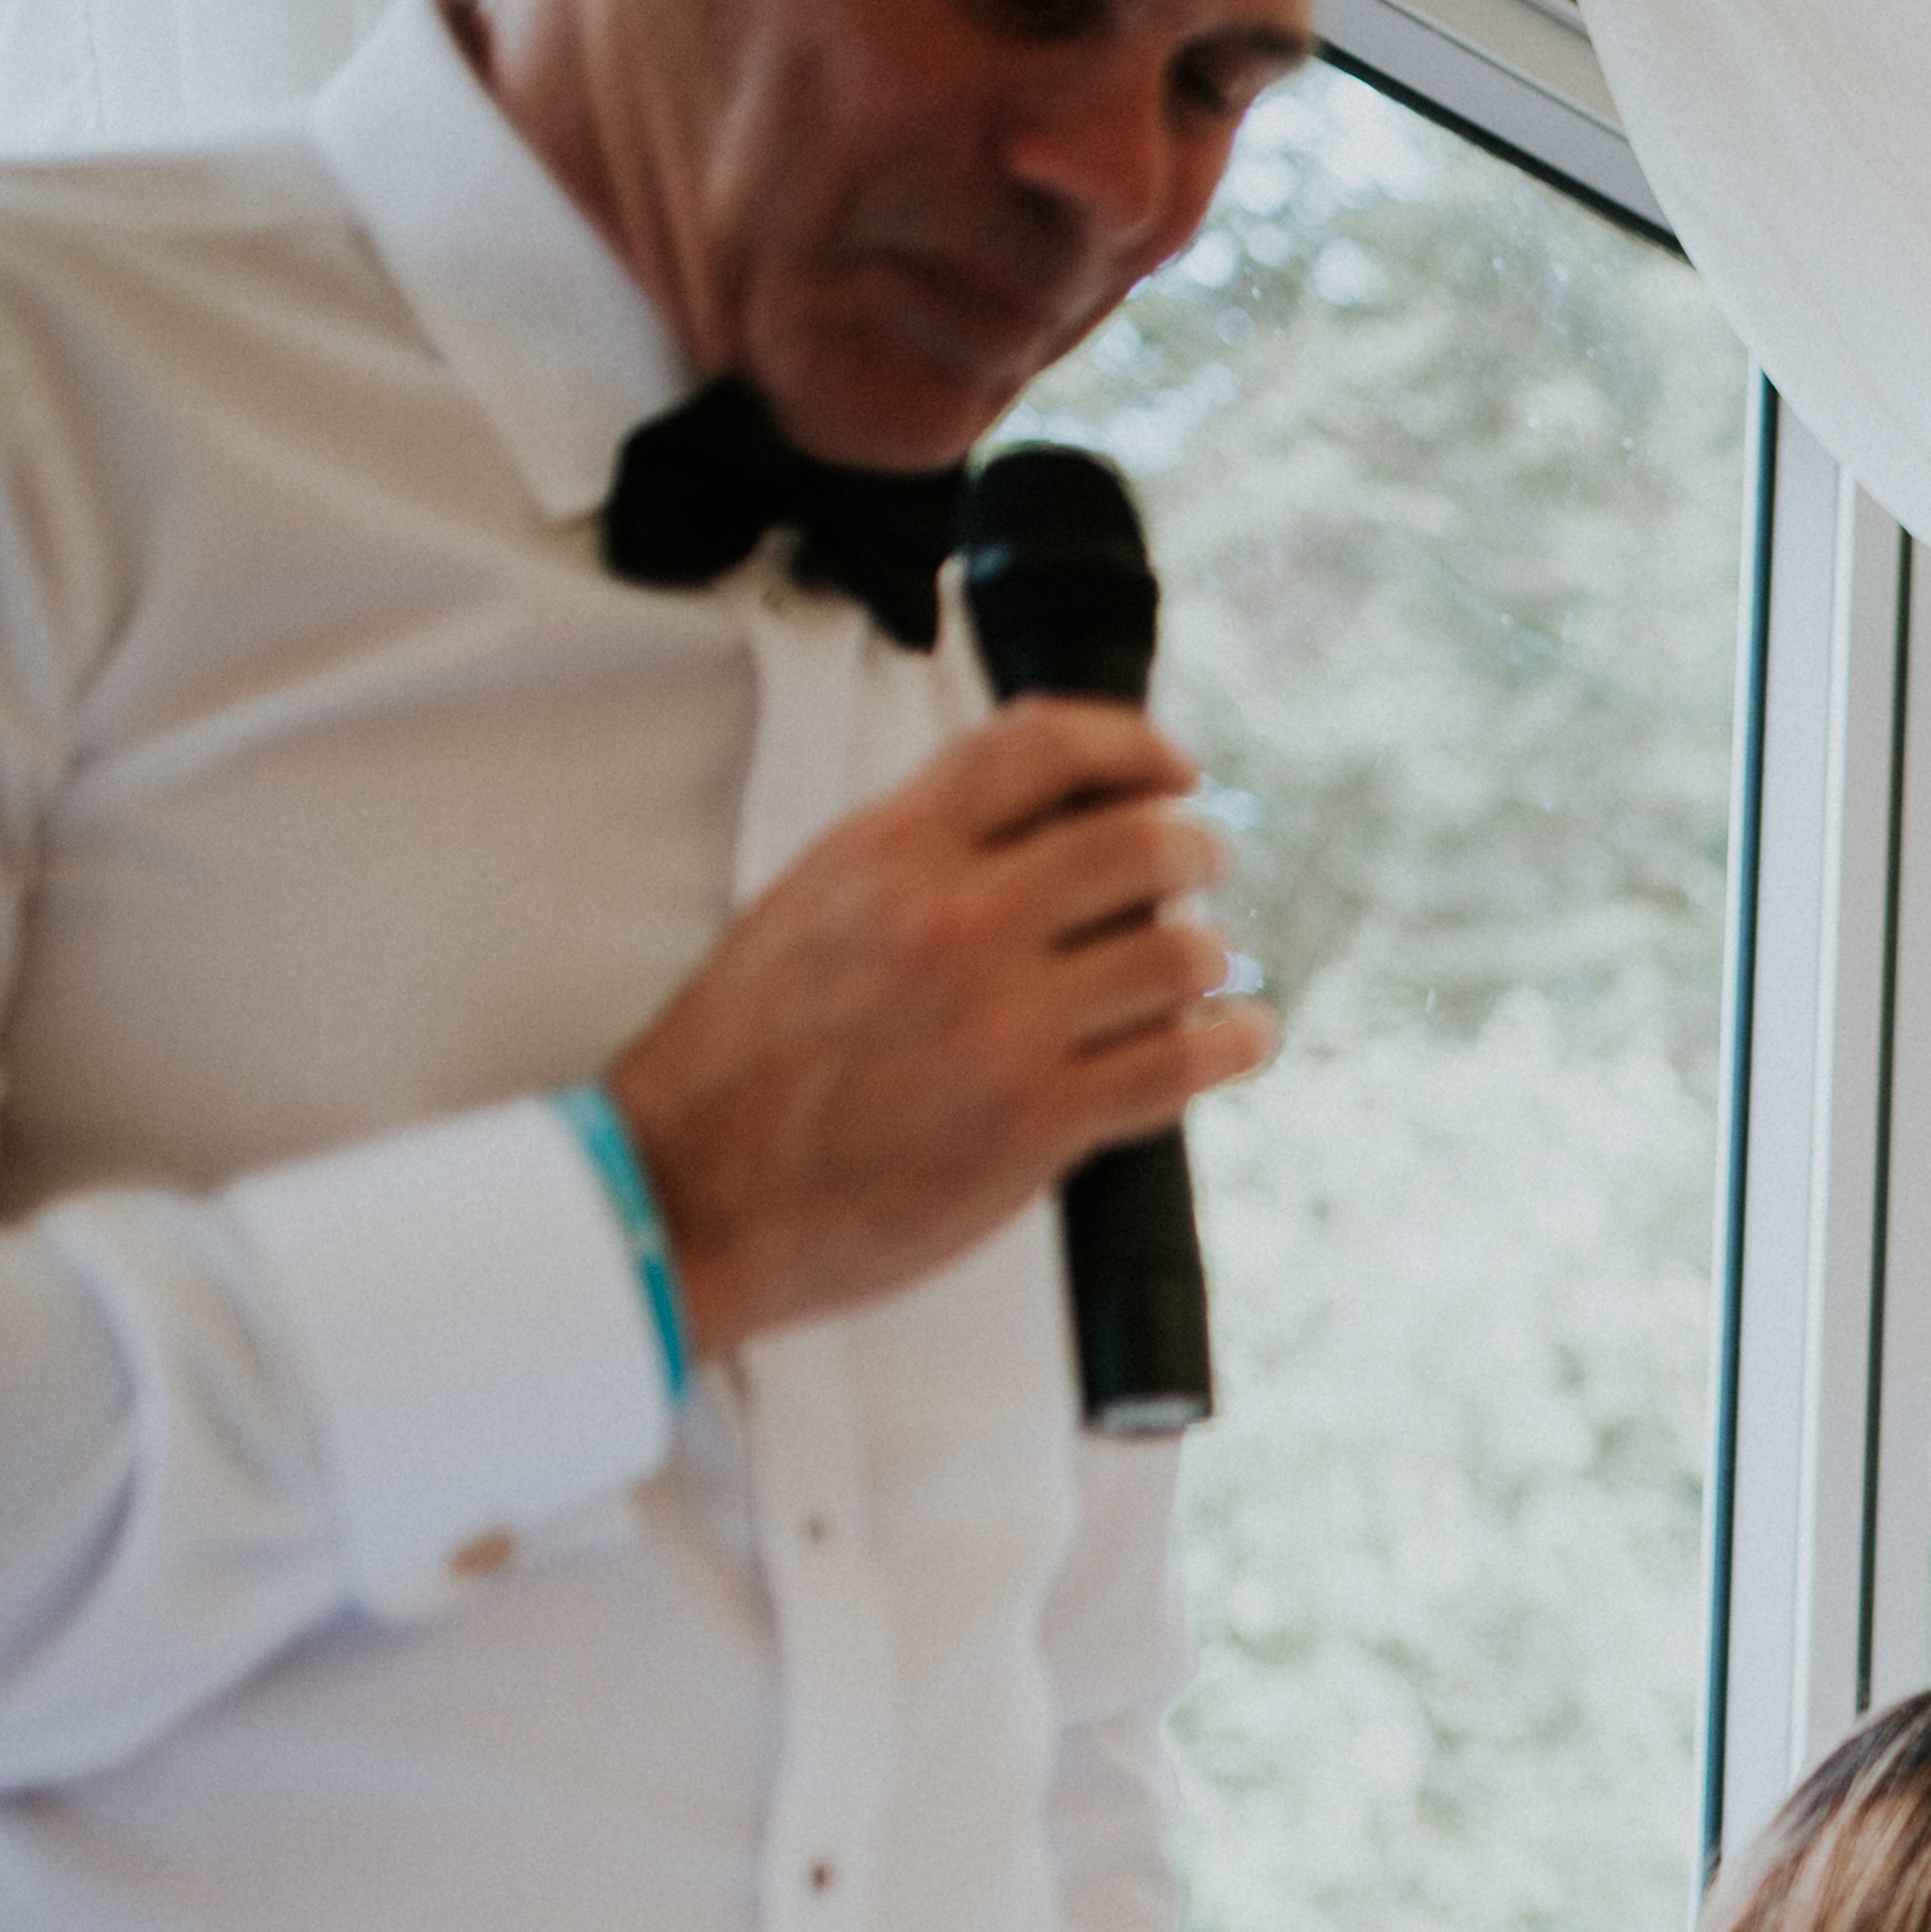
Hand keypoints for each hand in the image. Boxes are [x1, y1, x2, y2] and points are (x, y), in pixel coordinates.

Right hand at [605, 700, 1276, 1356]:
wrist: (689, 1187)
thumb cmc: (745, 1057)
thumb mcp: (817, 903)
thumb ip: (927, 854)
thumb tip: (1056, 821)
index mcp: (891, 853)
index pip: (1043, 745)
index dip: (1133, 744)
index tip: (1173, 767)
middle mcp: (953, 922)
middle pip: (1140, 843)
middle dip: (1199, 845)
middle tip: (1212, 861)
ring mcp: (1000, 1023)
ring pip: (1179, 954)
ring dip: (1214, 955)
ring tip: (1210, 965)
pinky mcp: (1035, 1120)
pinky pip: (1181, 1065)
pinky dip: (1234, 1043)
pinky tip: (1241, 1037)